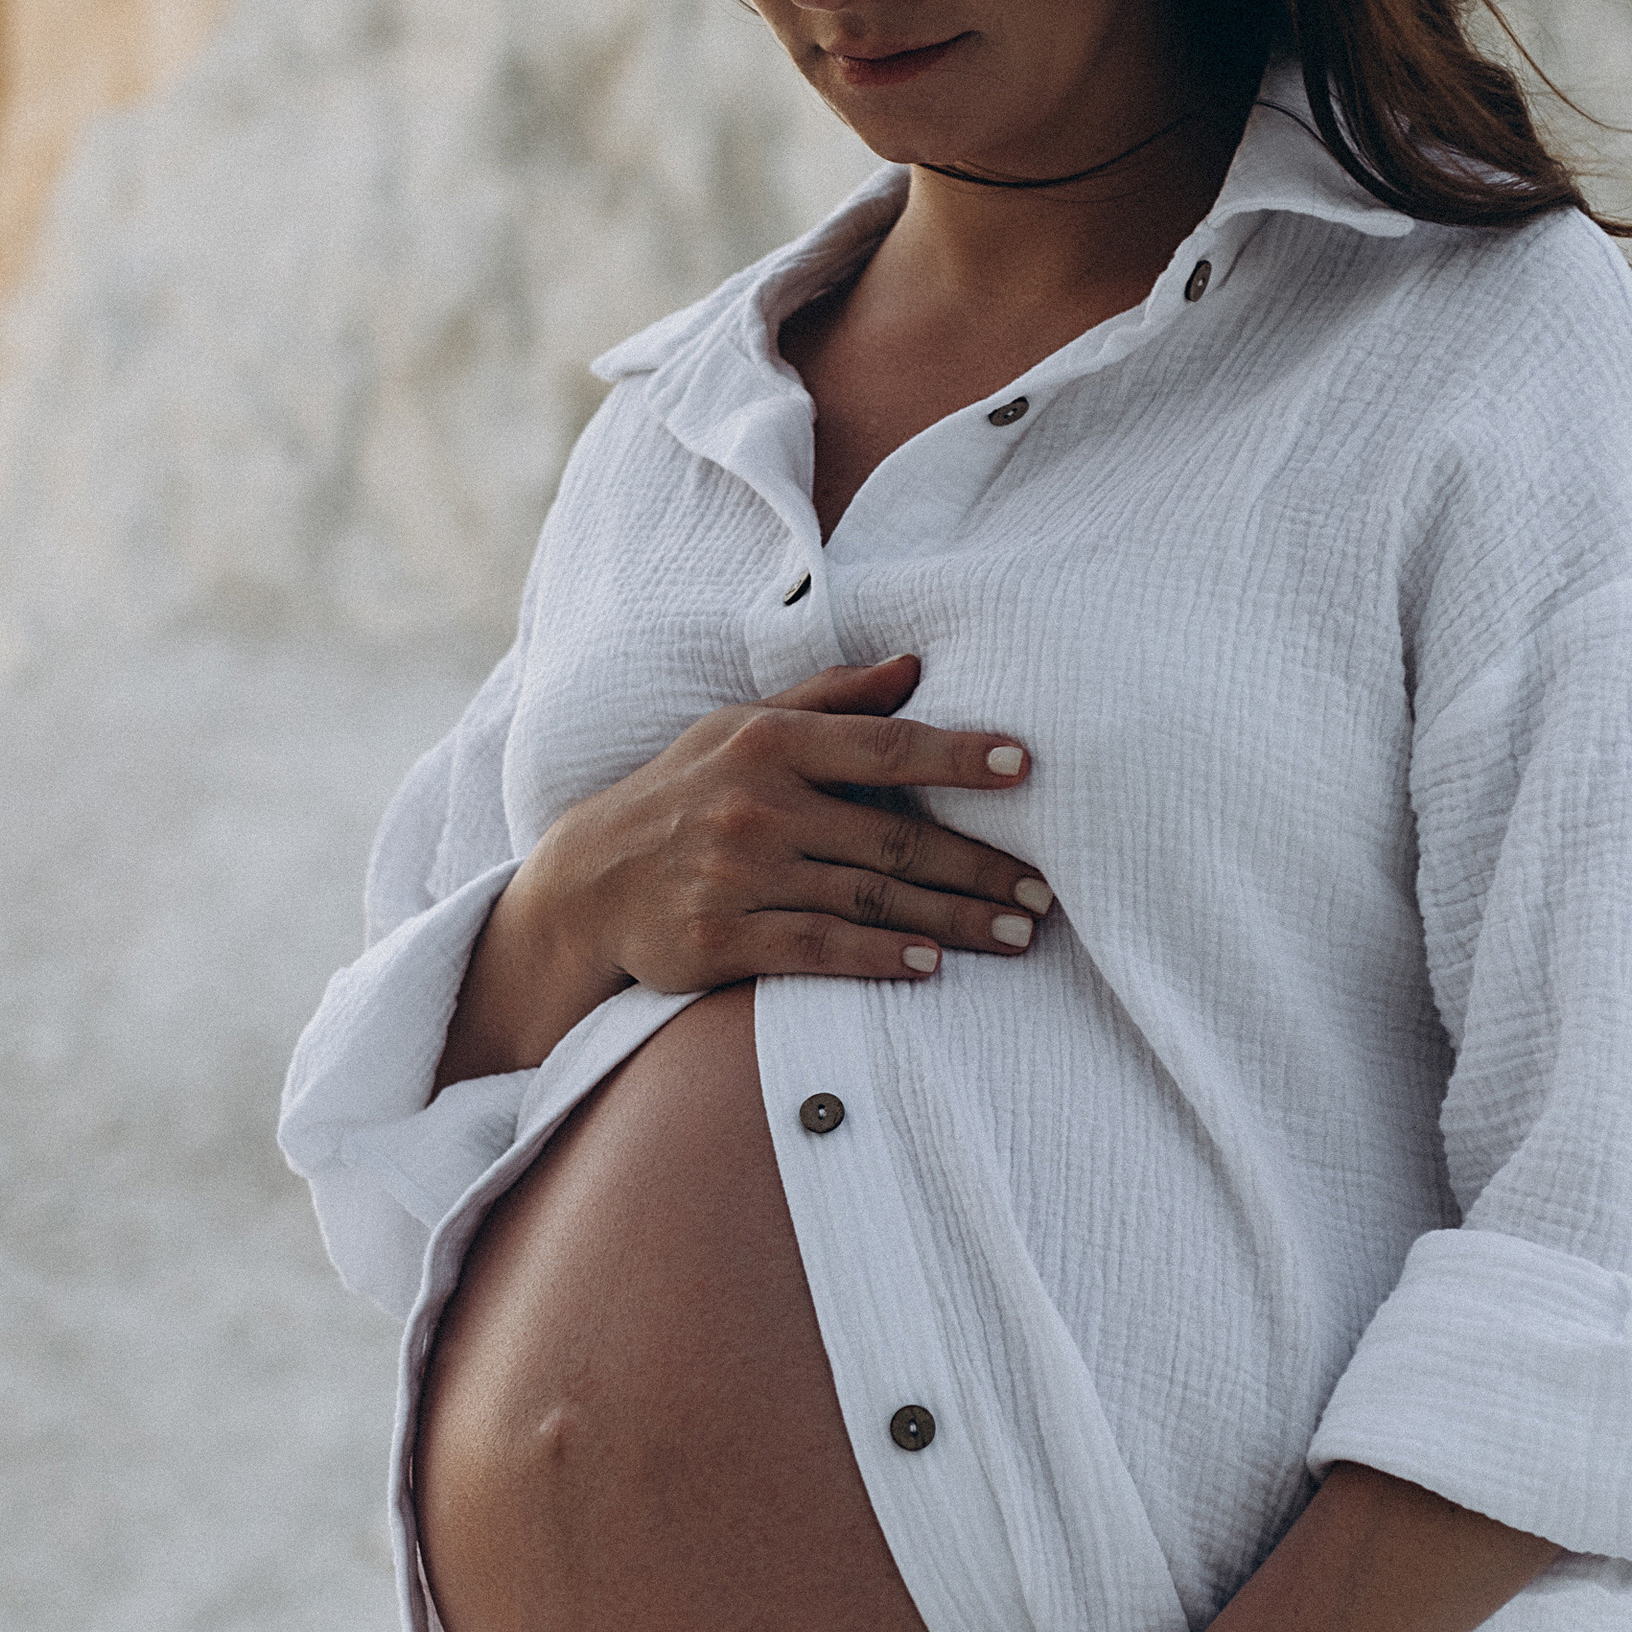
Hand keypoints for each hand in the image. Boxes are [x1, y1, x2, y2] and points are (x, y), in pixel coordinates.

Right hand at [435, 651, 1054, 1082]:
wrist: (586, 882)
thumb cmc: (684, 794)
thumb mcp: (741, 729)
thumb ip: (830, 699)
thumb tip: (916, 665)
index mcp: (768, 743)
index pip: (884, 744)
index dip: (958, 754)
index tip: (1026, 765)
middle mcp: (754, 805)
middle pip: (894, 836)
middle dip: (979, 867)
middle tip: (1045, 893)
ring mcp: (735, 875)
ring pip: (869, 898)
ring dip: (953, 921)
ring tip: (1016, 934)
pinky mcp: (718, 940)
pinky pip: (818, 949)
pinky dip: (880, 958)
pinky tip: (933, 966)